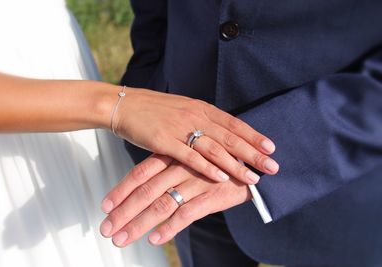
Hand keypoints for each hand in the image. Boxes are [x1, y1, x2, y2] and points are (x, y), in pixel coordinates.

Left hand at [100, 154, 251, 245]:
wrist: (252, 163)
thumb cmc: (216, 162)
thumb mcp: (189, 158)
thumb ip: (168, 169)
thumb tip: (145, 187)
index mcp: (173, 156)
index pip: (140, 174)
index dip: (121, 190)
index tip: (105, 207)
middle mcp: (180, 168)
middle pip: (146, 192)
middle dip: (123, 212)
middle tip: (107, 229)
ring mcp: (195, 182)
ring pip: (161, 205)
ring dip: (139, 224)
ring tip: (122, 239)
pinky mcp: (212, 196)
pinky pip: (186, 214)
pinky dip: (169, 228)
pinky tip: (155, 239)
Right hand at [113, 87, 278, 183]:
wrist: (124, 104)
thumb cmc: (154, 109)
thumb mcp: (182, 108)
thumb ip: (201, 119)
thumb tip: (220, 132)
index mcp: (201, 108)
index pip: (233, 123)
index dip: (253, 135)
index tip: (271, 147)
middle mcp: (195, 116)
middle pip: (230, 137)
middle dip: (253, 153)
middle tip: (273, 166)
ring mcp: (180, 128)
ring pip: (214, 148)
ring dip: (235, 164)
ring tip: (253, 177)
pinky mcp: (164, 141)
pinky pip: (190, 156)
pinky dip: (207, 167)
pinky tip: (221, 177)